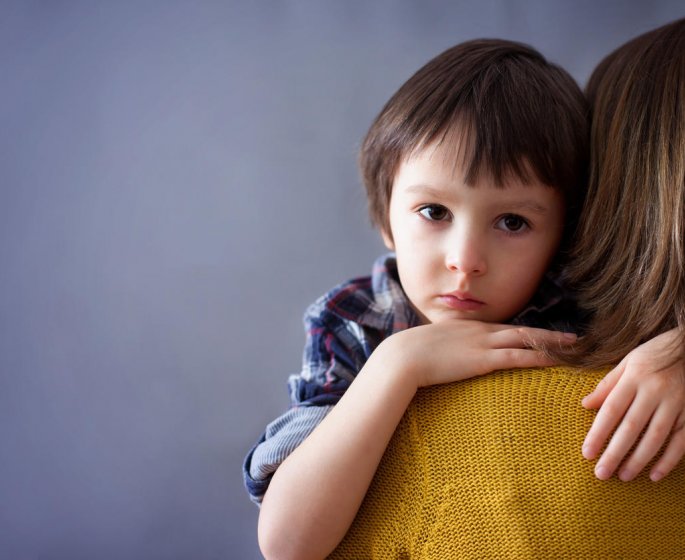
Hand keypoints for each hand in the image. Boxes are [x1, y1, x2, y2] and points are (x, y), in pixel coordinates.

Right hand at [390, 320, 576, 387]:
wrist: (402, 357)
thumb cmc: (409, 357)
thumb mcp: (429, 349)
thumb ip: (443, 353)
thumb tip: (443, 363)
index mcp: (467, 329)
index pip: (504, 330)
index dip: (526, 334)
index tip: (542, 337)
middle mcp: (480, 331)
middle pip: (522, 330)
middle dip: (549, 334)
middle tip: (575, 338)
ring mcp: (483, 343)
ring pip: (526, 339)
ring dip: (553, 342)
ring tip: (576, 346)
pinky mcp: (483, 359)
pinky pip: (519, 356)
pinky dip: (541, 356)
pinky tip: (558, 360)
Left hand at [581, 329, 684, 481]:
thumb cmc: (655, 355)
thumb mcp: (627, 362)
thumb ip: (607, 385)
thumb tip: (585, 404)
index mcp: (634, 378)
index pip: (611, 410)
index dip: (598, 433)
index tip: (587, 453)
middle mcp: (655, 391)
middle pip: (631, 427)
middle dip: (615, 453)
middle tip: (601, 474)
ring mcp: (676, 402)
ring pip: (655, 437)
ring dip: (639, 460)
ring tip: (623, 476)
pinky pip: (681, 440)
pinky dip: (669, 460)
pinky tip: (655, 475)